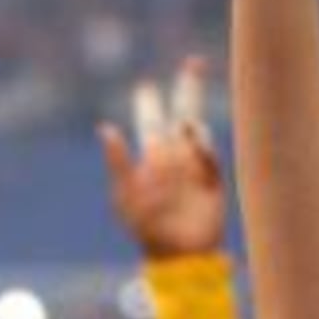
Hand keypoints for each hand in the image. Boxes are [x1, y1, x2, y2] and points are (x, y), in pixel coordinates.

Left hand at [101, 59, 231, 259]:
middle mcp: (176, 156)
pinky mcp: (214, 180)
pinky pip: (211, 156)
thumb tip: (104, 128)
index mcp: (152, 158)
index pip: (152, 120)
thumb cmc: (147, 229)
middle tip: (194, 63)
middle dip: (188, 88)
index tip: (147, 84)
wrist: (178, 255)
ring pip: (198, 132)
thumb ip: (118, 162)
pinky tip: (195, 146)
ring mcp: (197, 167)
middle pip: (183, 113)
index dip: (150, 101)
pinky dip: (204, 147)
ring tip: (186, 128)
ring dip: (193, 125)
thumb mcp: (126, 196)